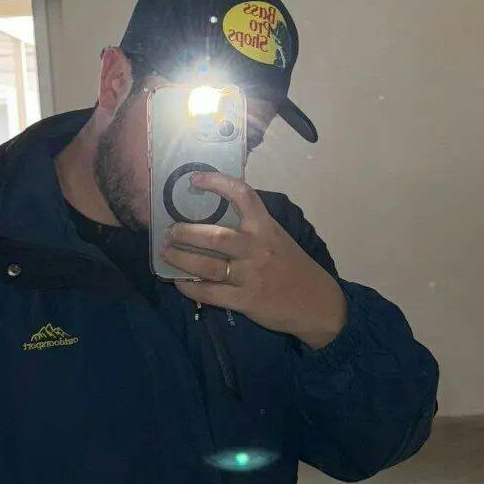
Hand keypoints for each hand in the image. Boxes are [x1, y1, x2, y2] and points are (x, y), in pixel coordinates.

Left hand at [161, 173, 346, 350]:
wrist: (317, 304)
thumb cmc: (293, 267)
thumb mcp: (277, 238)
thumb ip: (252, 227)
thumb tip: (212, 217)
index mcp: (267, 227)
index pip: (243, 196)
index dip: (217, 183)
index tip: (195, 179)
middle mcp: (258, 248)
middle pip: (215, 236)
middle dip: (185, 232)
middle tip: (169, 230)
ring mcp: (251, 276)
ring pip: (206, 265)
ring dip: (180, 258)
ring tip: (165, 253)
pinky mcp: (245, 301)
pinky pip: (209, 293)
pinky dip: (189, 286)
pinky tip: (179, 282)